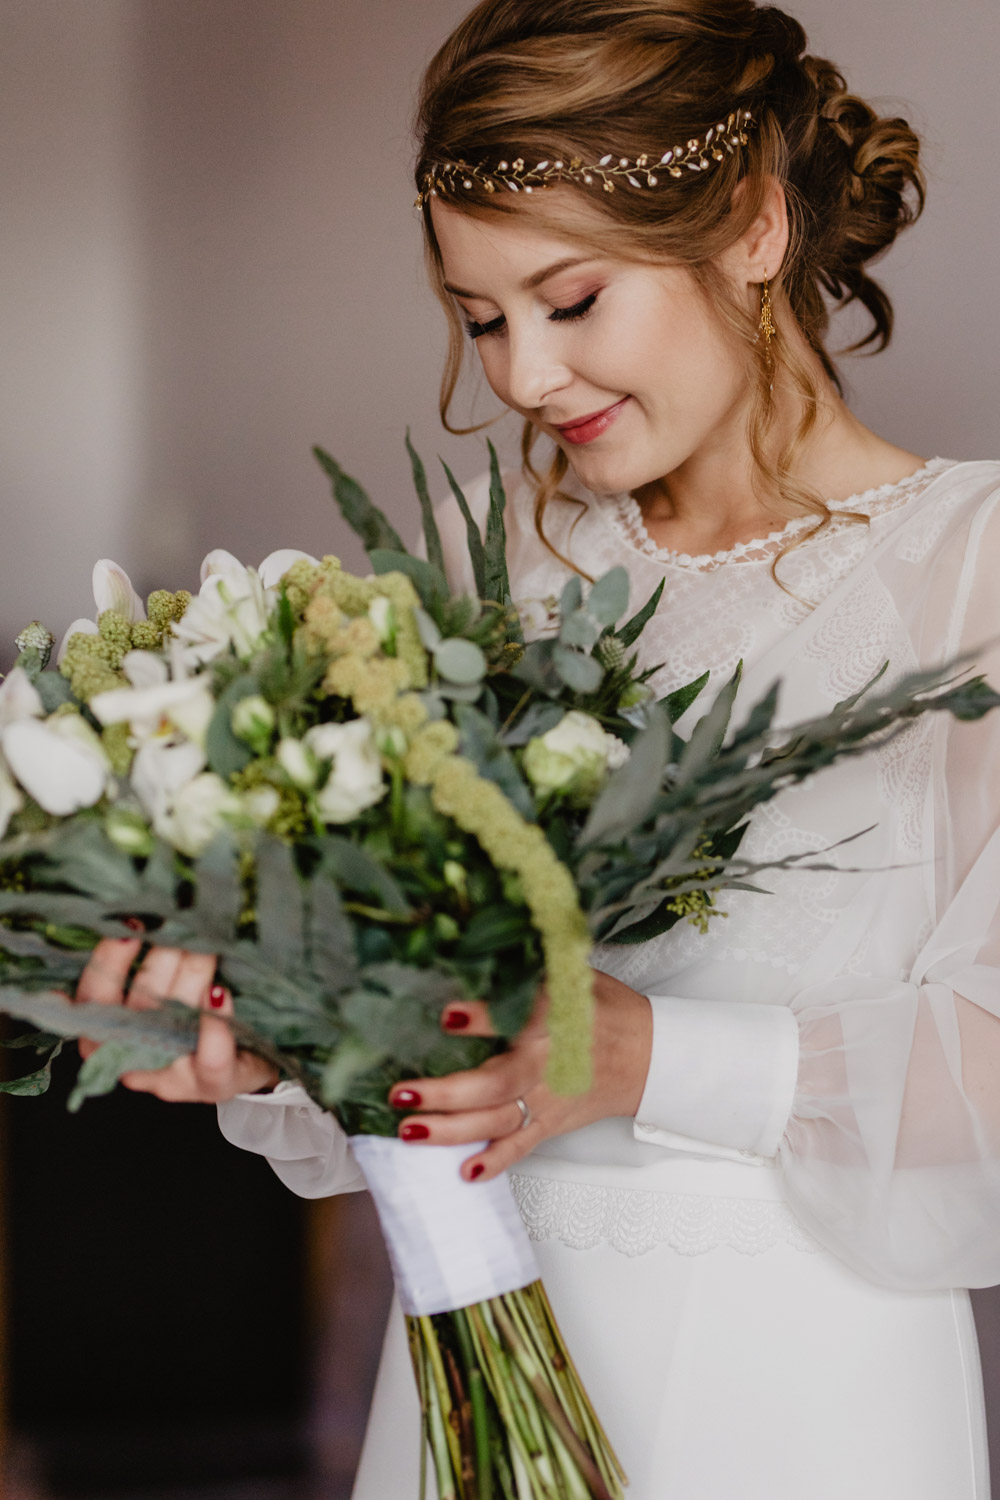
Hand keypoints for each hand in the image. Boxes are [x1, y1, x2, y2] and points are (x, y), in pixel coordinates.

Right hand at [72, 934, 278, 1101]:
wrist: (238, 1068)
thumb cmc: (187, 1023)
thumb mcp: (153, 997)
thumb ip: (137, 968)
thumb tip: (129, 922)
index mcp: (105, 1038)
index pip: (94, 998)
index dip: (108, 961)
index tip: (130, 925)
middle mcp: (133, 1060)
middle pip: (142, 1001)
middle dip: (166, 956)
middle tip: (187, 927)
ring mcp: (172, 1076)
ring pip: (178, 1016)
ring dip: (196, 972)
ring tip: (211, 945)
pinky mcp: (212, 1084)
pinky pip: (210, 1055)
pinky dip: (215, 1022)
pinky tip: (220, 994)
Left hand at [387, 970, 651, 1181]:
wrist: (649, 1058)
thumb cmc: (606, 1011)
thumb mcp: (574, 976)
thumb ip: (530, 968)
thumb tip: (482, 949)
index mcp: (555, 1019)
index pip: (518, 1017)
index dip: (482, 1017)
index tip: (446, 1016)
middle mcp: (548, 1064)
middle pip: (495, 1083)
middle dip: (446, 1092)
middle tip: (402, 1092)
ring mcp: (548, 1100)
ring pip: (496, 1119)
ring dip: (451, 1129)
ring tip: (410, 1130)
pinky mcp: (551, 1123)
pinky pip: (521, 1146)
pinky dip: (495, 1162)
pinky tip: (465, 1172)